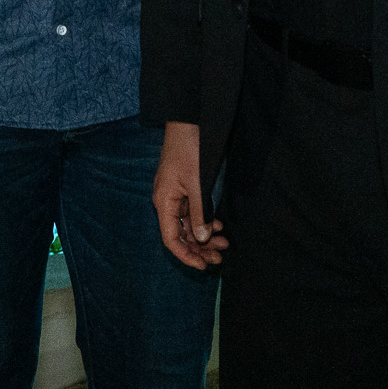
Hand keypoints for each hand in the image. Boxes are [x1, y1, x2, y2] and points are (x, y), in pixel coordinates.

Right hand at [153, 120, 226, 268]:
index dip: (186, 255)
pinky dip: (205, 221)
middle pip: (181, 234)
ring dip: (204, 236)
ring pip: (188, 224)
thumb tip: (201, 239)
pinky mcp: (183, 189)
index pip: (171, 238)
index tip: (203, 265)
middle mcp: (166, 202)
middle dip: (199, 248)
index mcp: (164, 202)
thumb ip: (199, 213)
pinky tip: (218, 226)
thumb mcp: (198, 183)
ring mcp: (174, 196)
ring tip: (224, 243)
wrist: (188, 123)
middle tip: (220, 257)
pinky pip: (192, 212)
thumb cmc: (190, 150)